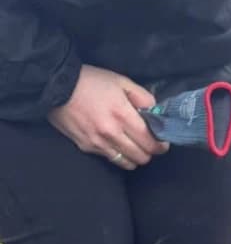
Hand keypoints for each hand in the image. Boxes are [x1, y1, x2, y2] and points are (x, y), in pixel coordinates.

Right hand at [47, 64, 169, 168]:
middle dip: (150, 152)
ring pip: (128, 163)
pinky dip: (119, 155)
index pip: (150, 142)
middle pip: (142, 157)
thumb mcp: (120, 81)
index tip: (162, 142)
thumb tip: (156, 113)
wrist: (56, 85)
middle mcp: (112, 133)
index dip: (161, 145)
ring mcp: (98, 143)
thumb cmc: (91, 81)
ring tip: (133, 146)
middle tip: (148, 143)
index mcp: (122, 114)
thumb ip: (142, 97)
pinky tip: (117, 144)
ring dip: (135, 157)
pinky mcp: (87, 147)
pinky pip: (111, 159)